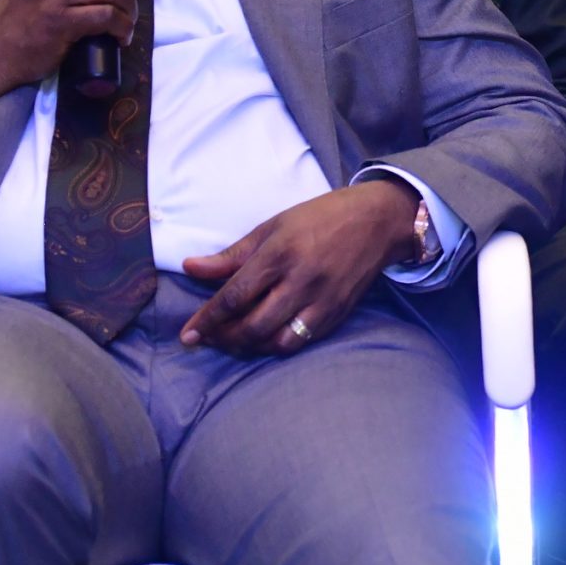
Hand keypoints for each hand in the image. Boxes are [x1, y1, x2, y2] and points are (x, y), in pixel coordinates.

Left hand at [178, 180, 416, 356]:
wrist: (378, 221)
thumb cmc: (320, 218)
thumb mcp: (272, 226)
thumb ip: (232, 254)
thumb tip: (191, 268)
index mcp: (281, 253)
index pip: (236, 295)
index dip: (208, 318)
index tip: (187, 335)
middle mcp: (302, 280)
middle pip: (253, 325)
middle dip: (224, 338)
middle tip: (207, 338)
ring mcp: (323, 300)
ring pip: (278, 341)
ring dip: (250, 346)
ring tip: (234, 339)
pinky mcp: (338, 313)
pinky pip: (302, 340)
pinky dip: (278, 345)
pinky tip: (265, 338)